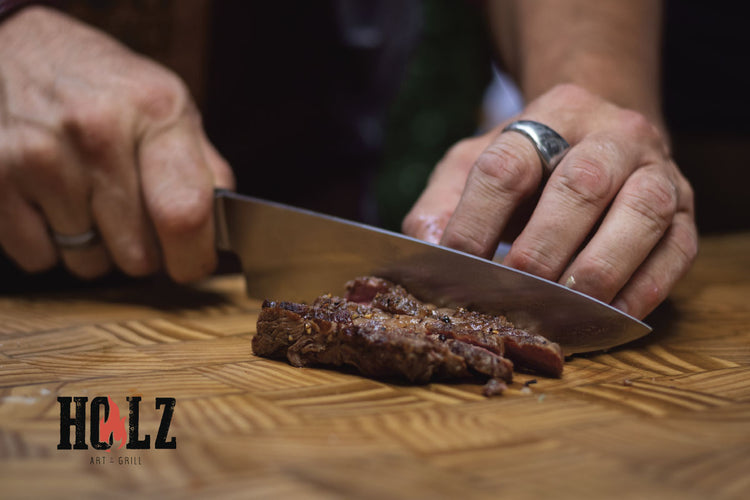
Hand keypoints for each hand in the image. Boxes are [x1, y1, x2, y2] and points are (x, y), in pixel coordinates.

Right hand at [0, 7, 233, 281]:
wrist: (13, 48)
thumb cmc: (100, 84)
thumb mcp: (166, 104)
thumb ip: (203, 166)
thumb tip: (224, 229)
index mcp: (153, 111)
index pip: (184, 213)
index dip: (193, 258)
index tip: (192, 265)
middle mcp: (96, 133)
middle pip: (138, 254)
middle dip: (141, 250)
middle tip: (129, 214)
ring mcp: (39, 158)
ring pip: (88, 262)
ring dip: (93, 247)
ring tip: (85, 198)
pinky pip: (39, 258)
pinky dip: (48, 243)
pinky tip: (50, 201)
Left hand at [404, 84, 696, 318]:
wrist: (600, 135)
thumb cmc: (530, 162)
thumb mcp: (475, 162)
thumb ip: (443, 201)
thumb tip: (429, 248)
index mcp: (549, 114)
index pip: (508, 165)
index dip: (477, 220)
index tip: (454, 266)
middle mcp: (612, 134)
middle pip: (580, 185)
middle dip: (541, 248)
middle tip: (511, 294)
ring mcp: (656, 170)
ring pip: (641, 213)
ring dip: (598, 268)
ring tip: (562, 309)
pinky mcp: (686, 211)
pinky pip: (675, 250)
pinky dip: (643, 287)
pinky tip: (609, 315)